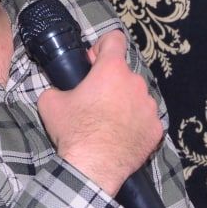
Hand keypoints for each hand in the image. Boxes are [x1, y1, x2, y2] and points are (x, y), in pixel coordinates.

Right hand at [37, 30, 163, 196]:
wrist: (93, 168)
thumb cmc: (73, 131)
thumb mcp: (50, 102)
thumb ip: (57, 87)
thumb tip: (60, 90)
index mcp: (111, 70)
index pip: (114, 39)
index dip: (102, 47)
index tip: (93, 62)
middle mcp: (135, 82)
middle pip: (124, 73)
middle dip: (111, 82)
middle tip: (94, 101)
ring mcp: (149, 106)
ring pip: (137, 96)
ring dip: (125, 103)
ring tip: (108, 122)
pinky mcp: (156, 128)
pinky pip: (146, 119)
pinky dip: (135, 124)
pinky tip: (121, 136)